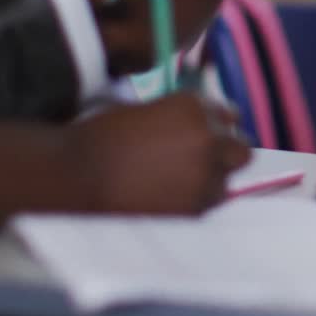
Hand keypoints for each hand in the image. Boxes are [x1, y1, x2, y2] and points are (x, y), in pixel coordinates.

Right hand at [63, 93, 251, 214]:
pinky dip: (192, 204)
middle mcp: (208, 139)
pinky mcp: (195, 208)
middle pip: (240, 149)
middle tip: (200, 162)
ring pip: (225, 181)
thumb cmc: (99, 139)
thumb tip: (197, 128)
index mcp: (194, 107)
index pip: (227, 116)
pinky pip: (205, 206)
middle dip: (225, 154)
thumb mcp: (144, 112)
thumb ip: (179, 118)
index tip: (204, 136)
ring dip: (208, 182)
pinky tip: (166, 201)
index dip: (215, 127)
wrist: (75, 177)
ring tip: (176, 186)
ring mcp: (205, 175)